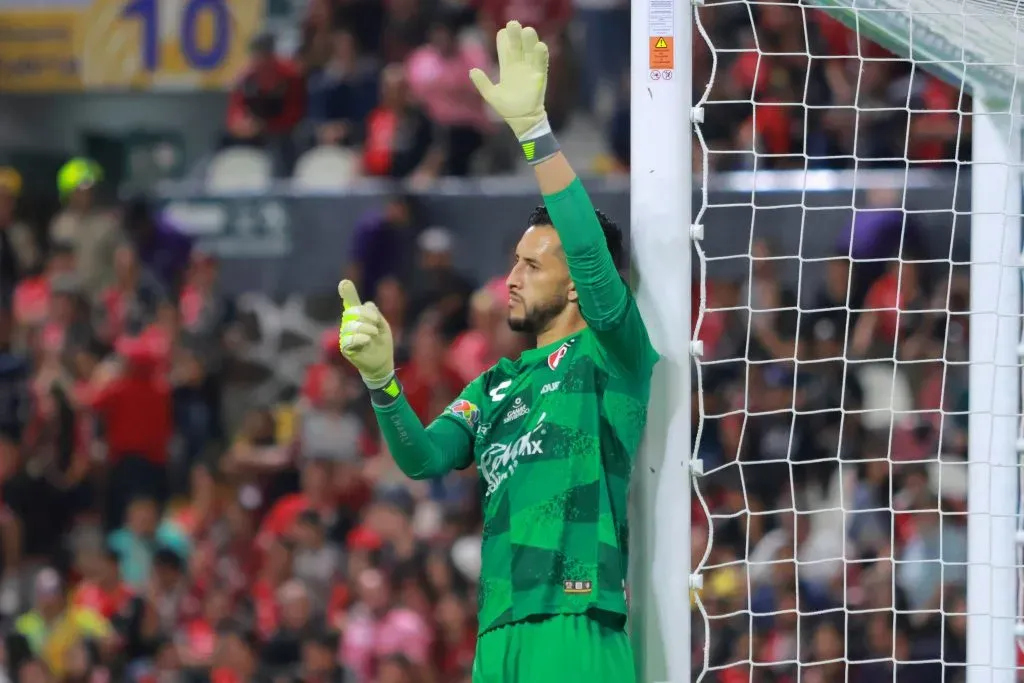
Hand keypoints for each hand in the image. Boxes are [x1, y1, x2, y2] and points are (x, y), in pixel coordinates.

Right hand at [337, 280, 394, 388]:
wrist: (382, 362)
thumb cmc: (381, 342)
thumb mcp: (382, 325)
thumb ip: (374, 314)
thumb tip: (366, 303)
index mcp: (358, 316)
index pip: (351, 301)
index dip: (347, 291)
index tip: (344, 283)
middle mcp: (349, 323)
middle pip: (354, 311)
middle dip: (368, 315)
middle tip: (377, 324)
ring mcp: (345, 335)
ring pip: (352, 325)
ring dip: (366, 328)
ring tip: (374, 334)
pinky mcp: (345, 347)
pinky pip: (349, 338)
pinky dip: (360, 337)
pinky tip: (367, 340)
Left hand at [469, 20, 549, 139]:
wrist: (521, 120)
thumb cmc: (507, 108)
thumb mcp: (491, 95)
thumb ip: (482, 83)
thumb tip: (472, 70)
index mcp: (507, 68)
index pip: (505, 49)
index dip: (504, 40)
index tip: (502, 30)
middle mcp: (519, 66)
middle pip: (518, 46)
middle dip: (516, 35)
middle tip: (513, 23)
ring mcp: (530, 70)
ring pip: (530, 51)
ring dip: (529, 41)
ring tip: (527, 30)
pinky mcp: (540, 77)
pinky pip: (541, 63)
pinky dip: (541, 55)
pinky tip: (540, 46)